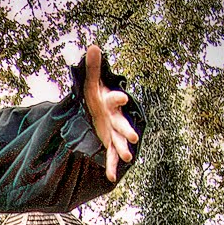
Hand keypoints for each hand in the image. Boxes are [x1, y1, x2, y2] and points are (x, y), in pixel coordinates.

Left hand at [83, 44, 139, 183]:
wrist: (97, 110)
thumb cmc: (94, 97)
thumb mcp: (91, 84)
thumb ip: (93, 67)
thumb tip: (93, 46)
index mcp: (111, 103)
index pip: (115, 99)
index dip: (117, 99)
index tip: (120, 98)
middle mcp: (115, 119)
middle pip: (122, 124)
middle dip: (126, 130)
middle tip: (132, 137)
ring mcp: (113, 133)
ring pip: (119, 142)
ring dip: (123, 149)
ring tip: (128, 157)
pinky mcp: (108, 144)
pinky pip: (110, 157)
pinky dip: (111, 167)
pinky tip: (112, 178)